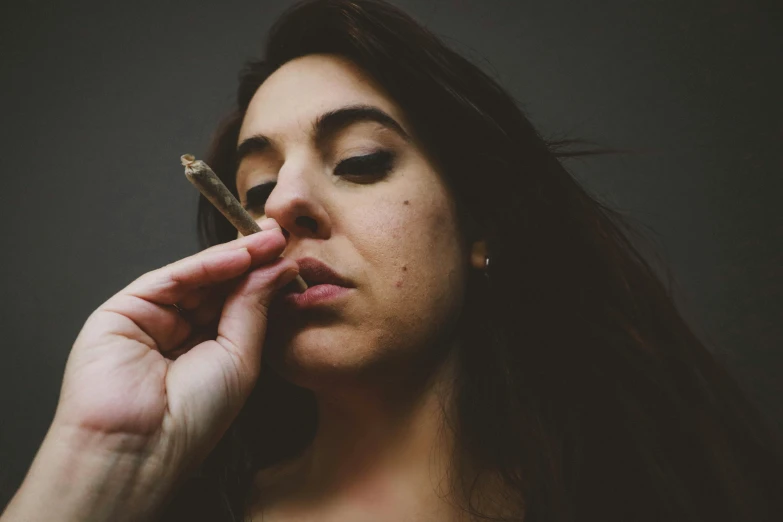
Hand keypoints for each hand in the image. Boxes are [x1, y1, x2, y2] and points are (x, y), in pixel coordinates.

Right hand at [53, 219, 296, 483]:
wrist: (141, 448)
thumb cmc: (194, 417)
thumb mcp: (240, 357)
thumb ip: (254, 307)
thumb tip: (279, 267)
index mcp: (206, 350)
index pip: (237, 304)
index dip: (263, 278)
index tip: (292, 256)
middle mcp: (177, 332)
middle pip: (218, 286)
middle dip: (252, 260)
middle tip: (285, 236)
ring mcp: (150, 320)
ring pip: (197, 278)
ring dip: (235, 257)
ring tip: (271, 240)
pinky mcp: (123, 310)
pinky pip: (171, 279)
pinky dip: (206, 265)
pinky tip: (241, 255)